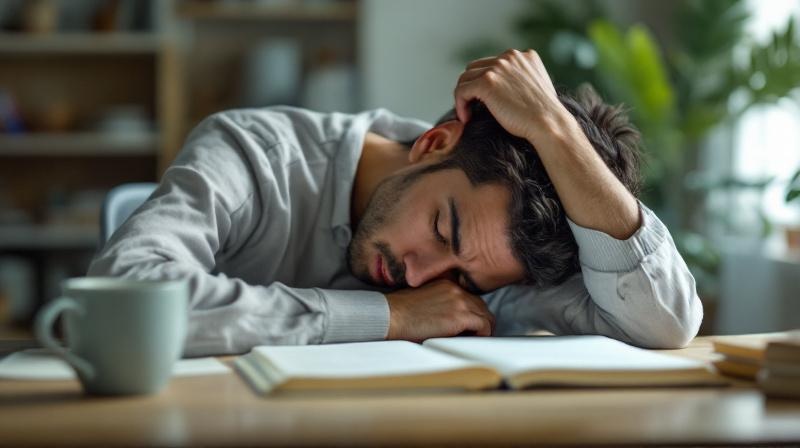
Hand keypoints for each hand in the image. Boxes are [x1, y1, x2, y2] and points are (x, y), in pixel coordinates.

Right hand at [385, 279, 494, 342]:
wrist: (390, 316)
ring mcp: (459, 301)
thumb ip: (439, 304)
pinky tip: (469, 341)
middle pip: (481, 307)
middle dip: (480, 322)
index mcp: (446, 284)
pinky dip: (481, 335)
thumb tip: (449, 321)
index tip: (467, 327)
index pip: (470, 298)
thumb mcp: (422, 301)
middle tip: (473, 336)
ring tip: (471, 340)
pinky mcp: (460, 316)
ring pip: (486, 317)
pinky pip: (484, 327)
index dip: (471, 314)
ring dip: (481, 330)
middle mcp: (456, 289)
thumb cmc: (399, 313)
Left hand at [454, 49, 568, 143]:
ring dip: (464, 97)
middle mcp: (509, 57)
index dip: (484, 83)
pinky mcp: (487, 82)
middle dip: (471, 87)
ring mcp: (497, 67)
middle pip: (475, 68)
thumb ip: (521, 80)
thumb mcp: (536, 87)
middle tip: (472, 107)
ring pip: (465, 78)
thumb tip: (502, 90)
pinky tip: (467, 118)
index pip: (492, 64)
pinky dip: (460, 104)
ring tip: (468, 115)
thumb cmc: (544, 115)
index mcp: (523, 56)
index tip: (484, 102)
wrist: (548, 123)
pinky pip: (461, 90)